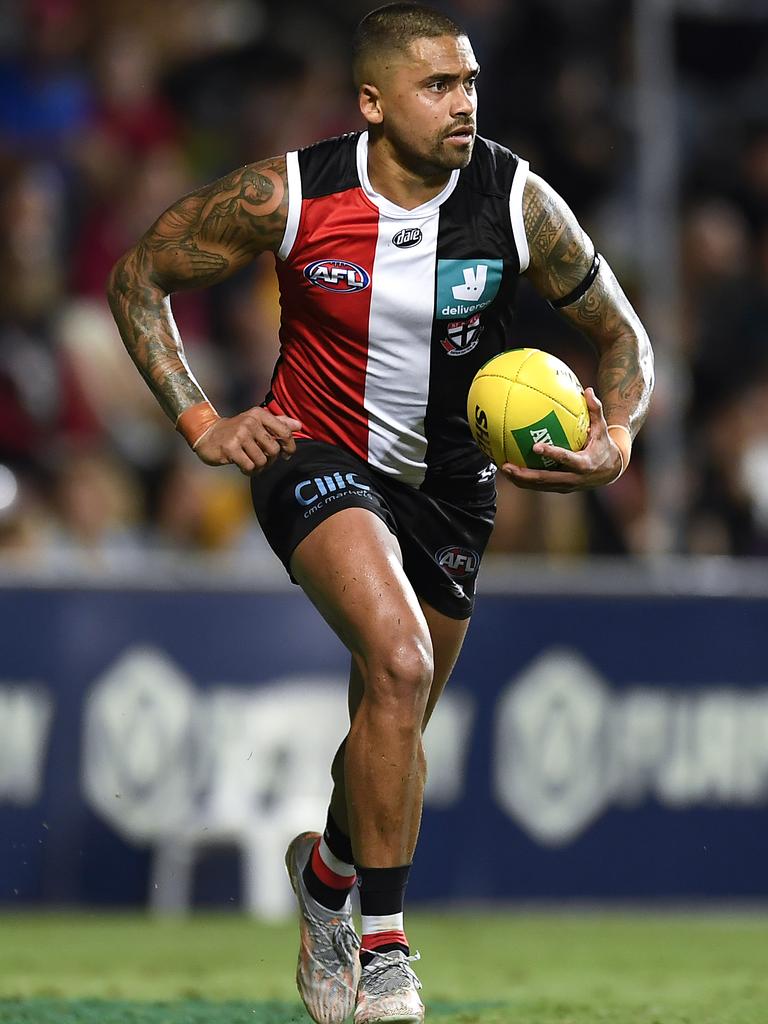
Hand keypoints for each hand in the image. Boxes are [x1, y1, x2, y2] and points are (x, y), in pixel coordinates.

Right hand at [194, 407, 302, 474]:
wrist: (207, 435)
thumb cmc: (237, 431)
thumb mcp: (257, 422)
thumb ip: (278, 423)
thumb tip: (299, 425)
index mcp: (259, 414)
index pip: (285, 431)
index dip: (289, 446)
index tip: (286, 454)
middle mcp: (250, 422)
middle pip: (274, 449)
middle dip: (271, 460)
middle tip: (263, 461)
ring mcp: (240, 434)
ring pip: (262, 460)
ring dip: (259, 467)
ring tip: (252, 464)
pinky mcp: (230, 448)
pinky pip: (250, 466)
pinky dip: (249, 471)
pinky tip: (244, 466)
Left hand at [500, 388, 622, 492]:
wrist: (610, 471)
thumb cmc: (604, 445)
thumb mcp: (602, 429)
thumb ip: (595, 411)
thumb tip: (588, 390)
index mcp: (584, 463)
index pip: (566, 458)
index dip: (551, 453)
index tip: (535, 446)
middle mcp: (573, 478)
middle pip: (545, 479)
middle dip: (524, 475)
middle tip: (507, 466)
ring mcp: (565, 486)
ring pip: (539, 486)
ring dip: (520, 480)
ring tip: (503, 470)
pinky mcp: (559, 488)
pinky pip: (539, 486)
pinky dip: (524, 481)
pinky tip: (510, 473)